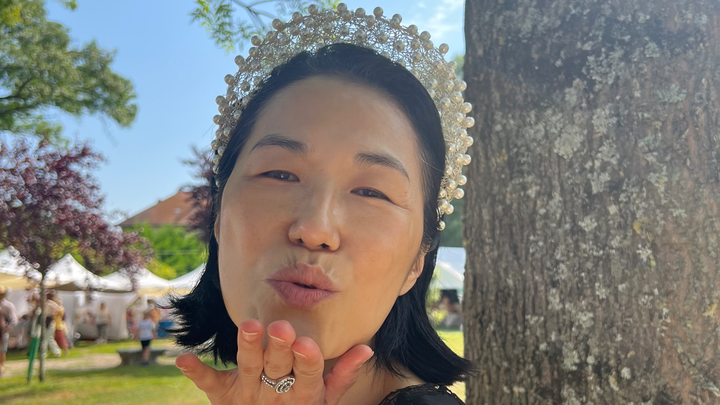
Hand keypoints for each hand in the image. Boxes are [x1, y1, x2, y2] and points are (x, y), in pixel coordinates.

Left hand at [176, 319, 372, 404]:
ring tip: (247, 325)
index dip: (307, 360)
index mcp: (303, 393)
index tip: (306, 343)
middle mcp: (275, 393)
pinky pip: (210, 383)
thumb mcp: (325, 399)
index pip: (308, 374)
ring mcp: (248, 393)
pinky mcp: (224, 396)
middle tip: (279, 328)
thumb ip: (343, 374)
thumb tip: (366, 348)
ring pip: (248, 368)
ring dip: (248, 347)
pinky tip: (183, 359)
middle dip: (278, 348)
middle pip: (277, 368)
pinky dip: (197, 371)